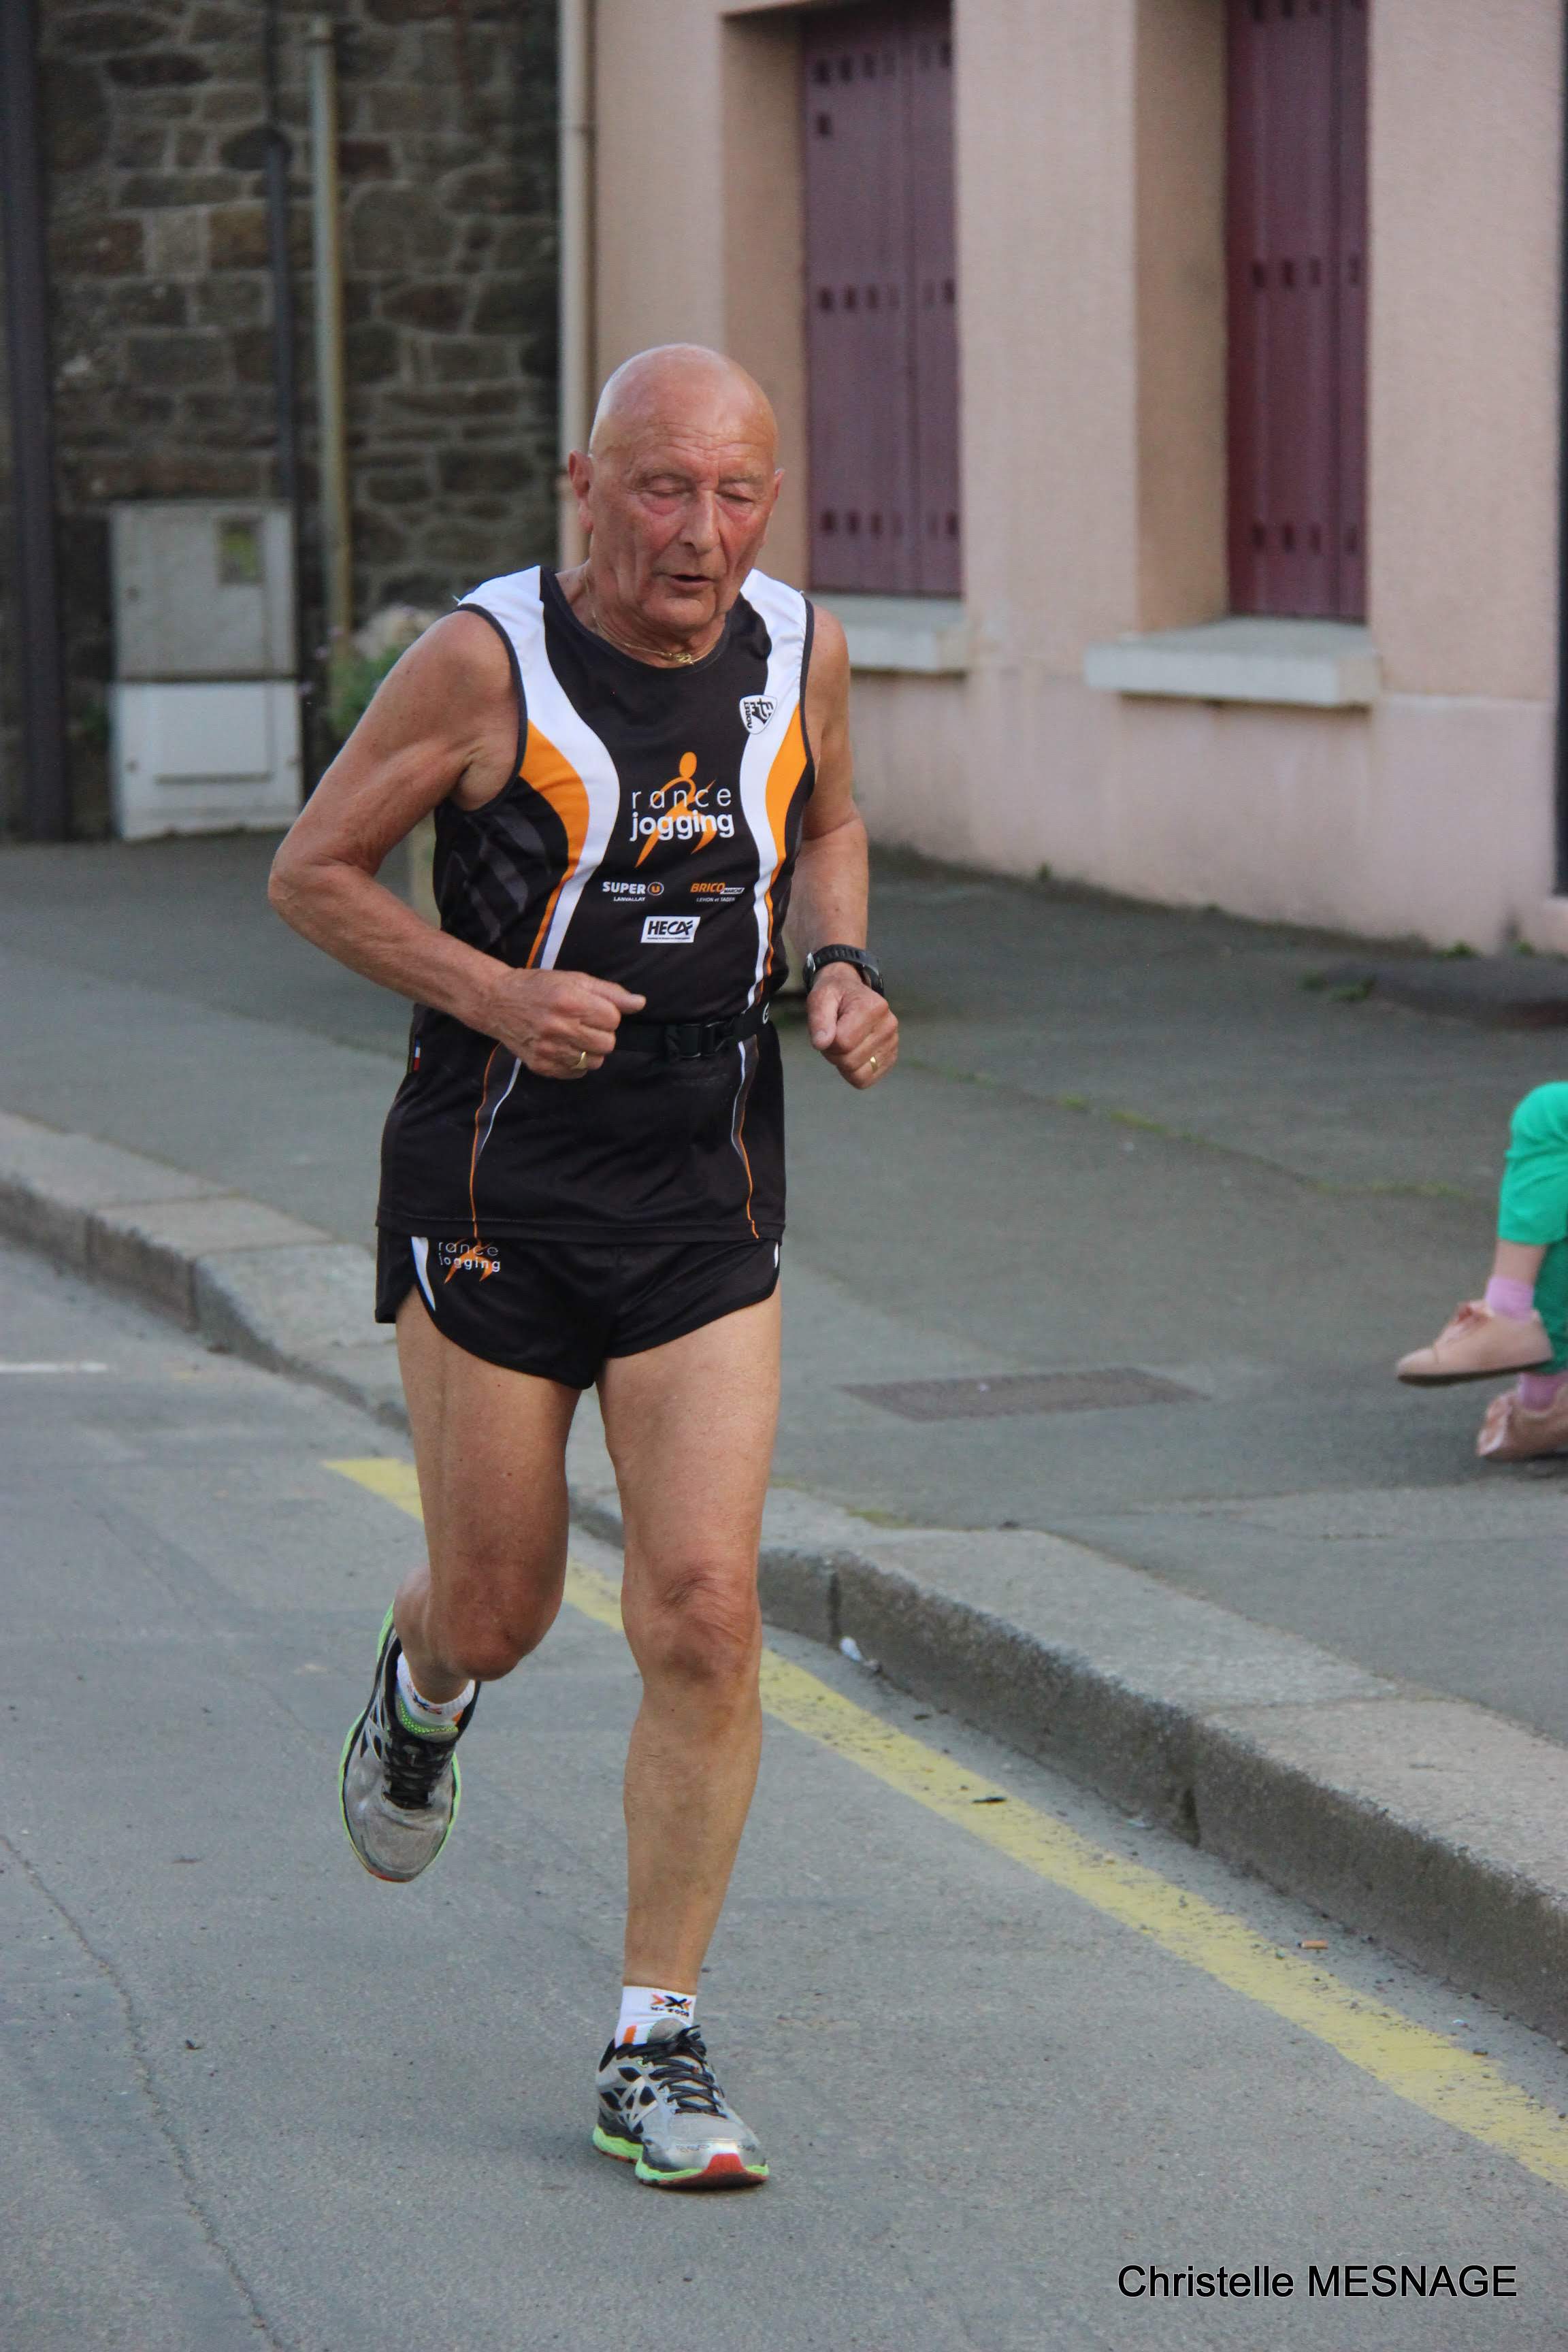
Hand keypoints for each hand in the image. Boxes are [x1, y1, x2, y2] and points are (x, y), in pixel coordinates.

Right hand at [483, 967, 645, 1078]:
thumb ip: (610, 992)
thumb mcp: (575, 979)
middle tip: (584, 1023)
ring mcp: (549, 1050)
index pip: (613, 1019)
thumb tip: (640, 1003)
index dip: (607, 1014)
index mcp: (570, 1001)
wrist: (498, 1002)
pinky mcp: (541, 1065)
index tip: (592, 1009)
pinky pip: (576, 1073)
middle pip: (607, 1043)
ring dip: (591, 1050)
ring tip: (574, 1036)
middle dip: (602, 1033)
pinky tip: (564, 1047)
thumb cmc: (540, 987)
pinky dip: (576, 1063)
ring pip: (595, 1061)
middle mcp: (559, 1027)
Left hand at [806, 967, 896, 1088]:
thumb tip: (821, 1043)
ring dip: (842, 1063)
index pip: (843, 1043)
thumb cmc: (835, 996)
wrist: (851, 994)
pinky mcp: (891, 1057)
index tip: (827, 1029)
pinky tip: (852, 1053)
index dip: (827, 1041)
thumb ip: (819, 1020)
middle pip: (850, 1061)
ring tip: (843, 1043)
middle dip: (833, 1053)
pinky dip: (853, 1072)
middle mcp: (888, 1025)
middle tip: (833, 1036)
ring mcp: (893, 1042)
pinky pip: (866, 1080)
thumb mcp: (820, 999)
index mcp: (873, 1007)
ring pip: (858, 1074)